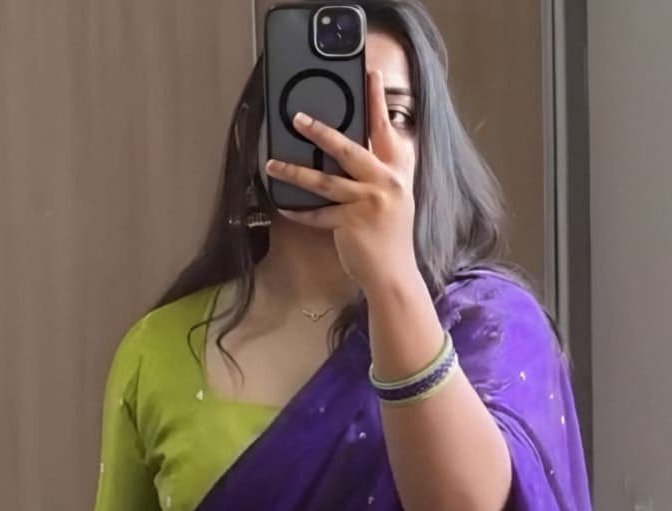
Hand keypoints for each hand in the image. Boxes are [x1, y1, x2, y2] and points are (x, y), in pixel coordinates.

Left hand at [266, 69, 418, 294]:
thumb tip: (351, 152)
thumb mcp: (394, 199)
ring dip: (296, 171)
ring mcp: (370, 202)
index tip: (371, 75)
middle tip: (298, 118)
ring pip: (326, 181)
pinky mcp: (353, 223)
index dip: (378, 102)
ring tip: (273, 163)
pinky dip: (300, 212)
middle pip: (349, 148)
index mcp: (398, 171)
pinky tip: (283, 205)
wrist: (394, 274)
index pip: (386, 129)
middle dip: (322, 131)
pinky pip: (319, 213)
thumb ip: (380, 173)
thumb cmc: (390, 237)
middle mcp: (386, 182)